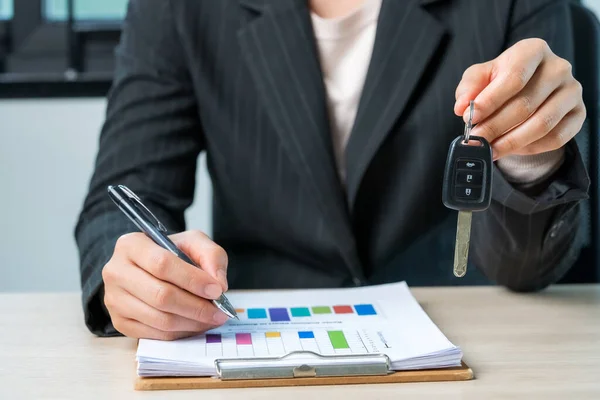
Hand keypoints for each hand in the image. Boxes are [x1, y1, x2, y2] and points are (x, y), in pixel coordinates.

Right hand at [102, 230, 229, 339]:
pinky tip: (195, 325)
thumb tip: (218, 285)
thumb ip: (211, 256)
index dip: (193, 280)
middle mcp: (116, 271)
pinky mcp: (119, 322)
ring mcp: (114, 299)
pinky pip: (154, 334)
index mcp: (131, 245)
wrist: (148, 268)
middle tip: (219, 311)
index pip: (162, 264)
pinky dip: (180, 332)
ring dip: (191, 322)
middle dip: (196, 306)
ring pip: (159, 318)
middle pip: (160, 295)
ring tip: (212, 318)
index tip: (216, 290)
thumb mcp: (193, 242)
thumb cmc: (171, 253)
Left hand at [454, 38, 585, 159]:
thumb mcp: (480, 78)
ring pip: (542, 124)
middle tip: (476, 139)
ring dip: (511, 141)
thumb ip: (469, 88)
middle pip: (526, 104)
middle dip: (495, 126)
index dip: (490, 101)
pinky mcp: (579, 113)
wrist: (528, 92)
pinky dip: (530, 148)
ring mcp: (572, 91)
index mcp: (533, 50)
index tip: (469, 118)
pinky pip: (556, 137)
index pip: (514, 77)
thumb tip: (462, 106)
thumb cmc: (502, 82)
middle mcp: (558, 67)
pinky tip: (512, 149)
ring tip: (490, 149)